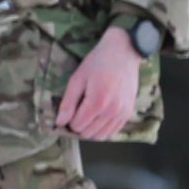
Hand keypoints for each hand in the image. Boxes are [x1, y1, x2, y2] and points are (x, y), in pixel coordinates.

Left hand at [57, 27, 142, 141]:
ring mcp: (122, 113)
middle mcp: (112, 111)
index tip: (69, 109)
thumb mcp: (77, 79)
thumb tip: (60, 122)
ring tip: (86, 115)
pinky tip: (97, 118)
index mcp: (98, 102)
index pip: (77, 125)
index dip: (69, 120)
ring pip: (101, 136)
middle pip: (88, 133)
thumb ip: (68, 103)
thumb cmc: (97, 62)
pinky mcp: (128, 113)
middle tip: (76, 111)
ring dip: (90, 130)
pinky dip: (102, 129)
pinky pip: (113, 132)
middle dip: (78, 126)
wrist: (123, 52)